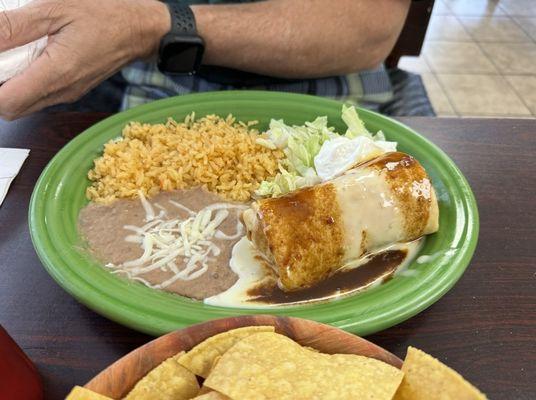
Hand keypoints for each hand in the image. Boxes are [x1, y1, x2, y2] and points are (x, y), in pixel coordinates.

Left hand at [0, 0, 169, 119]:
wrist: (140, 28)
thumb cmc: (104, 14)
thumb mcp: (54, 8)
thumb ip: (14, 26)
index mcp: (56, 72)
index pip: (6, 103)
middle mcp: (63, 91)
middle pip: (12, 108)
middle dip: (0, 87)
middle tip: (4, 56)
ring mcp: (69, 93)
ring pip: (26, 104)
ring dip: (13, 85)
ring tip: (17, 52)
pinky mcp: (73, 90)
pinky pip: (42, 96)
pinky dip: (28, 82)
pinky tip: (33, 56)